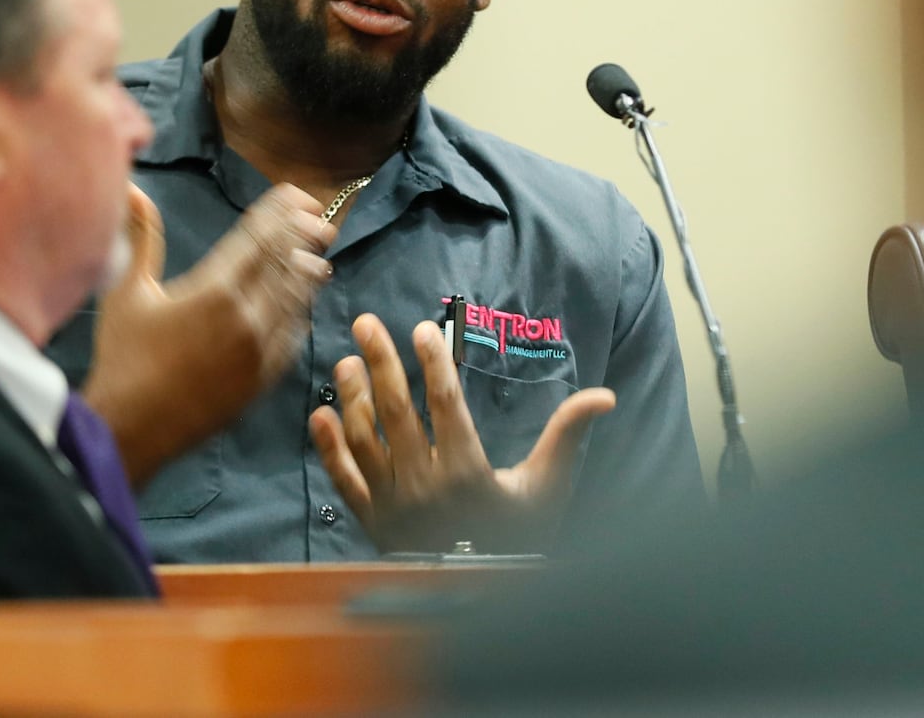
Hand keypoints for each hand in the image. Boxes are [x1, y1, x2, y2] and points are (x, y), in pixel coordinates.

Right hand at [83, 182, 333, 484]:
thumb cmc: (123, 358)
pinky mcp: (263, 379)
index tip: (295, 194)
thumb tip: (136, 190)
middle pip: (287, 264)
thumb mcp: (126, 292)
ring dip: (309, 274)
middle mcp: (245, 315)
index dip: (282, 212)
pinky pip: (293, 338)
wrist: (132, 428)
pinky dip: (301, 315)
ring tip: (320, 257)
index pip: (260, 237)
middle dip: (305, 237)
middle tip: (321, 219)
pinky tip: (303, 306)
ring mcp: (259, 350)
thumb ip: (142, 238)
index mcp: (214, 288)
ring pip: (296, 300)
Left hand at [308, 313, 615, 552]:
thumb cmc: (520, 537)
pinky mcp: (372, 521)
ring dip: (352, 397)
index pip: (445, 403)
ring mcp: (393, 503)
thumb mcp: (549, 487)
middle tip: (367, 324)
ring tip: (345, 361)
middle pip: (397, 412)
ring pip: (365, 440)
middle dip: (382, 362)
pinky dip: (328, 448)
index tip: (424, 329)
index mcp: (467, 471)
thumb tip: (605, 396)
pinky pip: (344, 480)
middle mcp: (425, 484)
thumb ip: (568, 436)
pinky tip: (318, 415)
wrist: (483, 598)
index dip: (434, 362)